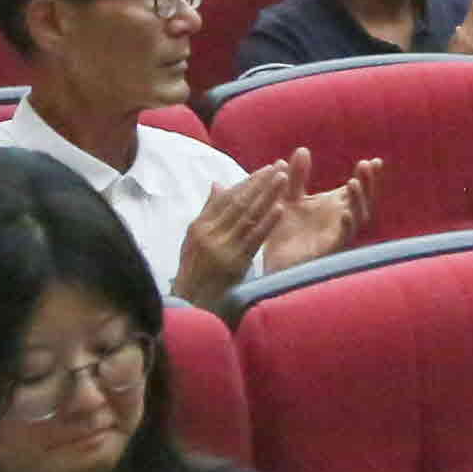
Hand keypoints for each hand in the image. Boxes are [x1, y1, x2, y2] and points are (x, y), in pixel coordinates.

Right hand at [175, 159, 301, 310]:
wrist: (189, 306)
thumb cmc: (193, 273)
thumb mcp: (193, 242)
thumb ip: (208, 213)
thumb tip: (219, 184)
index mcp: (200, 227)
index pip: (227, 198)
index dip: (248, 182)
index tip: (266, 169)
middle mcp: (210, 234)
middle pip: (239, 202)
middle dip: (261, 182)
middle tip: (280, 165)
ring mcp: (222, 248)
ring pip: (248, 216)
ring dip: (268, 195)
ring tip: (283, 178)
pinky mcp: (234, 263)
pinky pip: (253, 239)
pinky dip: (267, 222)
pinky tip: (280, 208)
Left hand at [265, 149, 377, 271]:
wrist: (271, 262)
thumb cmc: (283, 232)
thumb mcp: (288, 198)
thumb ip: (296, 176)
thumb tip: (303, 150)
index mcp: (334, 206)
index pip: (356, 188)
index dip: (368, 176)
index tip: (374, 161)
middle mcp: (340, 220)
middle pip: (363, 200)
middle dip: (367, 183)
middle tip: (366, 165)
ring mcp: (337, 235)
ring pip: (358, 218)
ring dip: (358, 201)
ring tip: (353, 183)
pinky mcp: (329, 251)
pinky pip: (343, 239)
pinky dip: (346, 226)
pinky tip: (345, 213)